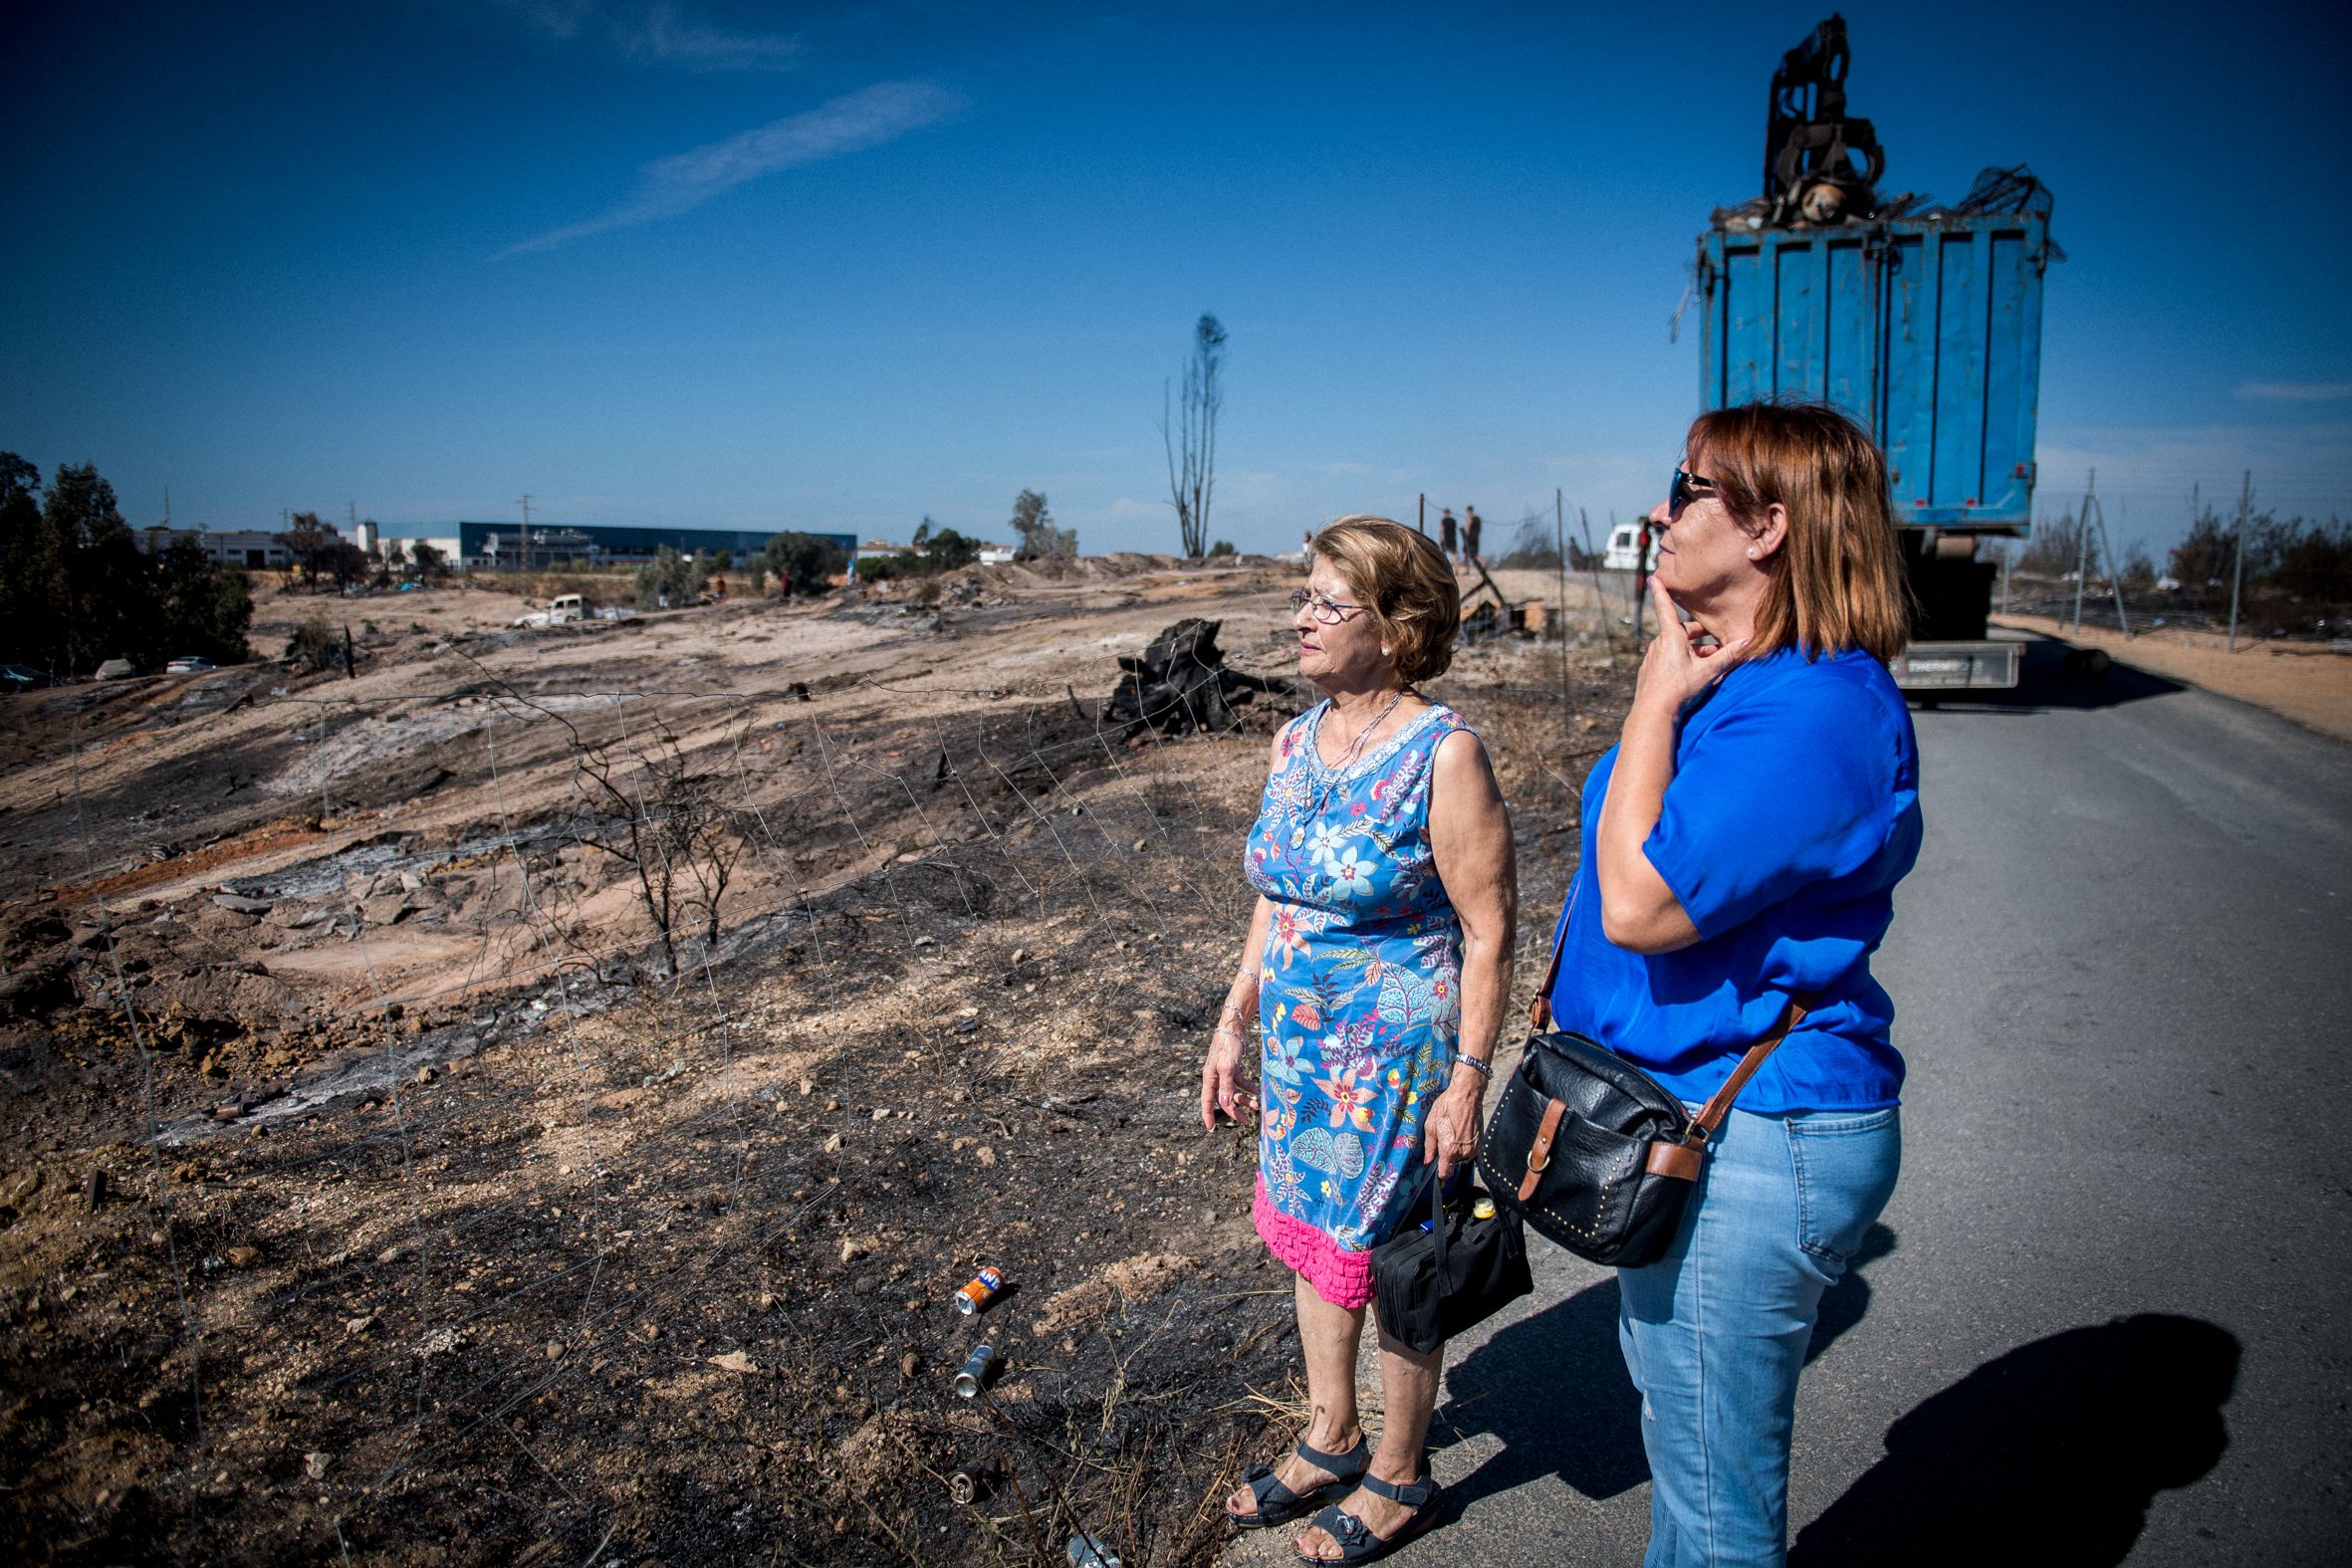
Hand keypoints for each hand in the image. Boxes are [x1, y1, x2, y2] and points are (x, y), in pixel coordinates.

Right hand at [1200, 1029, 1256, 1130]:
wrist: (1234, 1027)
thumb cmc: (1228, 1045)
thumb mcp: (1227, 1067)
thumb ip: (1226, 1086)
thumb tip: (1225, 1104)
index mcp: (1209, 1078)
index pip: (1207, 1101)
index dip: (1208, 1115)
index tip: (1210, 1129)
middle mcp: (1215, 1077)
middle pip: (1223, 1099)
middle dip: (1234, 1110)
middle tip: (1246, 1121)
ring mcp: (1224, 1072)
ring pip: (1233, 1092)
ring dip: (1245, 1099)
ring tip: (1257, 1106)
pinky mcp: (1233, 1067)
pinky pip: (1240, 1082)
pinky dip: (1249, 1087)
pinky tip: (1258, 1091)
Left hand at [1423, 1074, 1484, 1177]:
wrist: (1466, 1095)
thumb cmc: (1446, 1108)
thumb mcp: (1431, 1126)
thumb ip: (1429, 1146)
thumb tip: (1427, 1160)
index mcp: (1450, 1151)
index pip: (1445, 1173)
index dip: (1440, 1172)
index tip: (1437, 1167)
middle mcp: (1464, 1153)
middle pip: (1454, 1164)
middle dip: (1448, 1156)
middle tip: (1443, 1140)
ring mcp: (1474, 1148)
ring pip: (1462, 1156)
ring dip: (1457, 1150)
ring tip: (1452, 1132)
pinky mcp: (1480, 1141)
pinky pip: (1470, 1149)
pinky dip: (1465, 1144)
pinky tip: (1460, 1130)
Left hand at [1635, 577, 1748, 715]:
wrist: (1653, 713)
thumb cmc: (1679, 689)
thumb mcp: (1708, 671)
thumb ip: (1728, 656)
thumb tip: (1748, 641)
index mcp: (1671, 637)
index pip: (1665, 608)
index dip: (1661, 592)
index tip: (1654, 578)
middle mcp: (1659, 644)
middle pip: (1681, 632)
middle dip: (1700, 636)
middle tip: (1717, 642)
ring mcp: (1652, 658)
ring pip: (1676, 647)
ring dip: (1694, 651)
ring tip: (1711, 663)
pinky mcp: (1650, 671)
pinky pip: (1669, 660)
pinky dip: (1682, 661)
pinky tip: (1693, 675)